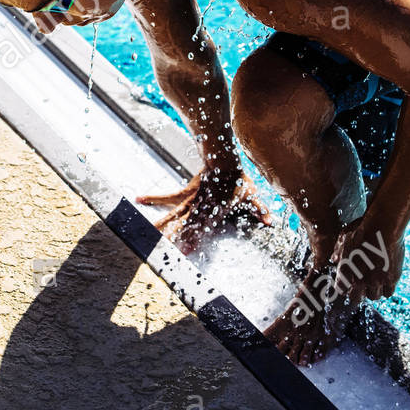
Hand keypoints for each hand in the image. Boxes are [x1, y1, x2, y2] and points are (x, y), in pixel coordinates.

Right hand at [136, 159, 272, 254]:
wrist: (223, 158)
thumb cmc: (238, 179)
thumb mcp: (251, 195)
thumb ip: (259, 209)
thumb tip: (270, 220)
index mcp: (212, 211)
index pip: (200, 229)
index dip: (191, 240)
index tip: (182, 252)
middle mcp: (198, 208)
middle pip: (182, 226)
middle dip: (171, 239)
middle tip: (159, 251)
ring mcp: (190, 200)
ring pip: (172, 216)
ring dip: (159, 226)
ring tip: (145, 236)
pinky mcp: (185, 192)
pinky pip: (167, 197)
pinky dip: (153, 198)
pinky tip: (138, 199)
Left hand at [327, 223, 403, 303]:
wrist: (383, 227)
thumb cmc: (362, 229)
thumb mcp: (344, 238)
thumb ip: (338, 251)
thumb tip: (334, 259)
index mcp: (346, 271)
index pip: (341, 290)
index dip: (345, 286)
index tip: (348, 282)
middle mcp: (360, 280)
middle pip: (357, 298)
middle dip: (358, 293)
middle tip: (362, 284)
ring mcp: (377, 281)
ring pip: (374, 297)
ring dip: (374, 291)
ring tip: (375, 281)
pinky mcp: (392, 278)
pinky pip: (389, 292)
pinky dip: (387, 288)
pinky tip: (386, 279)